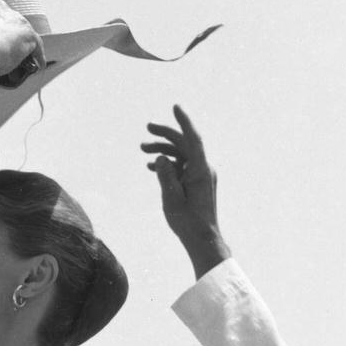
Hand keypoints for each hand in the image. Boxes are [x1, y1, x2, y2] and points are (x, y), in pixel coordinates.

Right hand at [141, 105, 230, 276]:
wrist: (201, 238)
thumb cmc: (187, 221)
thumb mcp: (171, 198)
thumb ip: (165, 175)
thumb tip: (160, 158)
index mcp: (200, 169)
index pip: (192, 138)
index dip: (183, 121)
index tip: (175, 107)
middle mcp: (203, 168)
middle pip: (184, 144)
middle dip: (165, 135)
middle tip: (146, 129)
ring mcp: (200, 175)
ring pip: (180, 155)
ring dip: (162, 151)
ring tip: (142, 151)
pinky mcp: (196, 182)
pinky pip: (181, 166)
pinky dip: (167, 163)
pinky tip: (151, 166)